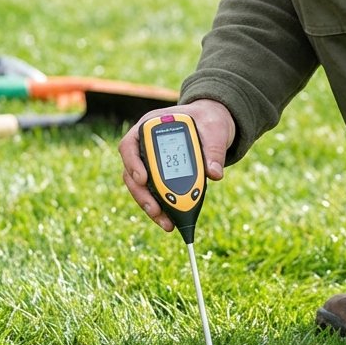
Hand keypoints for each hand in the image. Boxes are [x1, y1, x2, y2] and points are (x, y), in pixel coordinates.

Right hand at [119, 98, 234, 231]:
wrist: (212, 124)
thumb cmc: (209, 122)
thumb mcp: (215, 130)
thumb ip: (214, 150)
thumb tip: (214, 174)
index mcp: (151, 126)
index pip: (130, 144)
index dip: (132, 163)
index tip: (143, 179)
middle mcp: (144, 145)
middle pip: (131, 172)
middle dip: (143, 194)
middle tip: (156, 211)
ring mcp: (148, 162)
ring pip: (140, 188)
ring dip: (151, 206)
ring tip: (167, 222)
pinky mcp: (158, 176)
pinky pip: (154, 193)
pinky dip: (162, 207)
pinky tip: (171, 219)